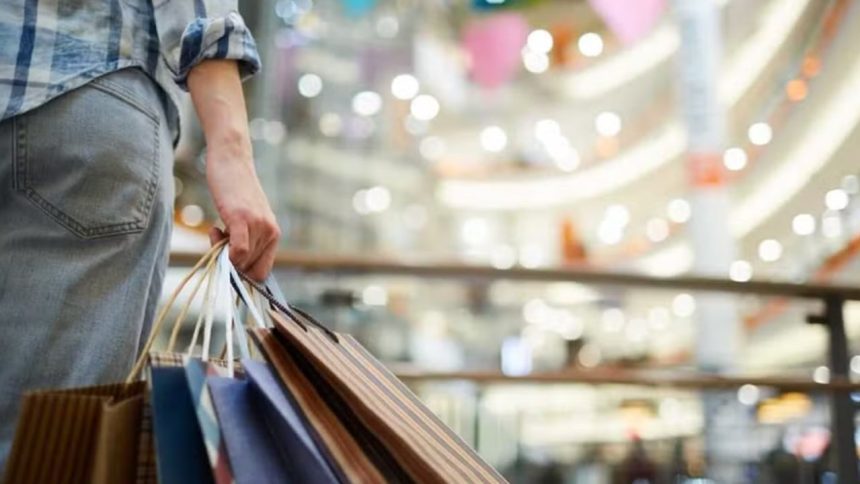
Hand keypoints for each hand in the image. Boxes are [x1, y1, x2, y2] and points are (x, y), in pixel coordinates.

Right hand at [187, 60, 280, 279]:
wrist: (232, 159)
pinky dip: (226, 253)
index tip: (228, 260)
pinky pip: (238, 252)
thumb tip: (233, 267)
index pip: (262, 273)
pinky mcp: (242, 218)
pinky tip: (215, 231)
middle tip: (218, 236)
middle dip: (229, 261)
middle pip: (248, 270)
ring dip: (221, 250)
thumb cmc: (234, 190)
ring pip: (240, 262)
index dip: (243, 274)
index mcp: (274, 235)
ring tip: (217, 227)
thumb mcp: (246, 219)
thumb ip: (245, 241)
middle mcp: (271, 232)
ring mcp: (258, 225)